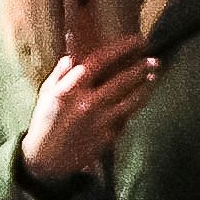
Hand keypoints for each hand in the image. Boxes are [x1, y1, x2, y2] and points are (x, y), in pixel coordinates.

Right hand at [21, 41, 157, 184]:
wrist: (47, 159)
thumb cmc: (45, 122)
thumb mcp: (47, 93)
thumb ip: (61, 74)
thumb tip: (71, 56)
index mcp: (69, 89)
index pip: (100, 61)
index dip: (121, 48)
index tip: (136, 41)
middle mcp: (87, 103)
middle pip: (122, 80)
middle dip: (142, 67)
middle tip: (154, 60)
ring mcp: (100, 121)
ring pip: (131, 100)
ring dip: (145, 87)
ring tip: (154, 77)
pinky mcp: (108, 136)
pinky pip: (126, 118)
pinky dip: (134, 107)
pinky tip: (141, 98)